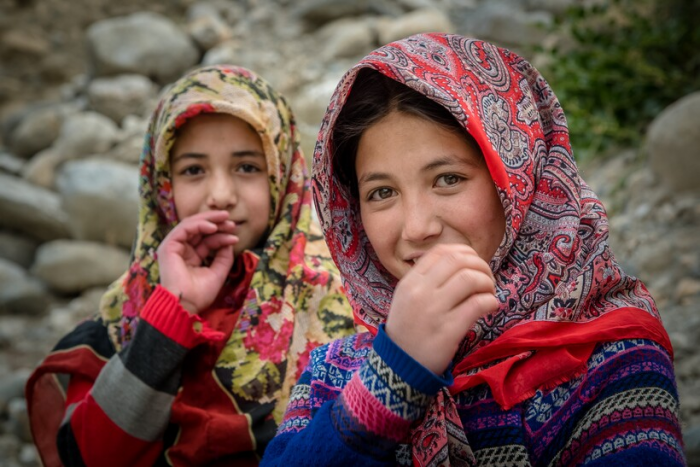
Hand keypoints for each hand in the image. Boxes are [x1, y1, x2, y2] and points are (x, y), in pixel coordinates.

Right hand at [157, 210, 237, 313]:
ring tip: (225, 219)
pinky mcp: (168, 246)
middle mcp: (182, 250)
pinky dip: (199, 225)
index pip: (207, 241)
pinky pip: (184, 229)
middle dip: (216, 223)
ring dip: (209, 220)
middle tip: (231, 221)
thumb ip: (224, 257)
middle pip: (199, 230)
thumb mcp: (218, 273)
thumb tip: (230, 241)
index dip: (221, 236)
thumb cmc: (199, 294)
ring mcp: (174, 248)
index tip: (235, 236)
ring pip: (191, 225)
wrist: (185, 305)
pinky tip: (213, 227)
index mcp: (191, 257)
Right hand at [385, 244, 497, 374]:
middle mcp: (420, 291)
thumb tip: (461, 263)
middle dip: (480, 265)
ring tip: (489, 293)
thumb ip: (427, 280)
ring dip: (487, 283)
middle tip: (486, 279)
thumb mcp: (407, 298)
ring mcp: (434, 310)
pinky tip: (490, 307)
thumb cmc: (408, 330)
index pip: (441, 252)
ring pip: (470, 279)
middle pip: (458, 261)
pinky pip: (477, 304)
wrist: (399, 365)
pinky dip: (490, 301)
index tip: (473, 264)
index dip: (464, 253)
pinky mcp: (449, 329)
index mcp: (410, 281)